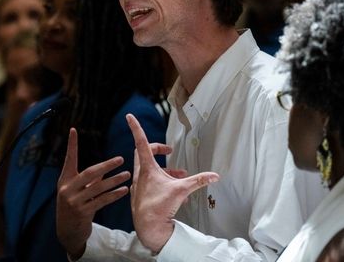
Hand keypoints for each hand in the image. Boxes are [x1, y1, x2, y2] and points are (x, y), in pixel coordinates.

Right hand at [56, 128, 131, 258]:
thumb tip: (104, 169)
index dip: (71, 145)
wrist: (67, 231)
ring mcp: (74, 201)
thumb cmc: (75, 206)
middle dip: (106, 165)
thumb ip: (89, 180)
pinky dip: (114, 195)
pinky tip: (124, 190)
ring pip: (98, 188)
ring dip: (114, 181)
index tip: (73, 130)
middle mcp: (67, 189)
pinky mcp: (82, 212)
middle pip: (89, 173)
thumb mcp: (78, 191)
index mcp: (64, 180)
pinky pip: (102, 201)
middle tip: (121, 159)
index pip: (69, 159)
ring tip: (127, 175)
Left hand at [127, 114, 218, 252]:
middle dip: (157, 149)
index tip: (129, 116)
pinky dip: (161, 182)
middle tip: (167, 150)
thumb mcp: (182, 190)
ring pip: (148, 169)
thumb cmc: (160, 207)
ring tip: (179, 175)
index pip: (141, 142)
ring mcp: (138, 185)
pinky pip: (150, 182)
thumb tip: (215, 176)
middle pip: (143, 153)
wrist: (149, 228)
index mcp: (147, 168)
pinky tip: (174, 192)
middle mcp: (140, 174)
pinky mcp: (140, 194)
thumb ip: (199, 180)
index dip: (136, 127)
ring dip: (163, 169)